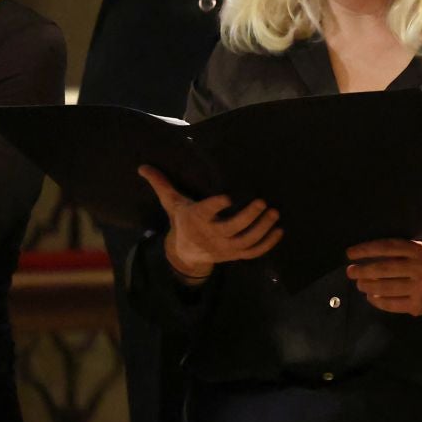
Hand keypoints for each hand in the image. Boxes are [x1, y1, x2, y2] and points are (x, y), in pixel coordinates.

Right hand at [137, 166, 280, 281]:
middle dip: (247, 217)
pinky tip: (279, 231)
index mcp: (196, 220)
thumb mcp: (172, 203)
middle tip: (262, 202)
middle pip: (231, 229)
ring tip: (274, 213)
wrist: (185, 253)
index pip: (205, 212)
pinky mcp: (235, 255)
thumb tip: (142, 166)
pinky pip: (253, 253)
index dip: (216, 206)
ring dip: (262, 229)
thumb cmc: (183, 220)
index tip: (228, 196)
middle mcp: (210, 235)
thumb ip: (162, 184)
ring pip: (245, 241)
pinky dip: (267, 244)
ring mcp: (224, 247)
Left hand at [346, 240, 421, 315]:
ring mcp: (418, 288)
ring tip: (360, 284)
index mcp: (418, 251)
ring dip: (367, 286)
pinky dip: (377, 301)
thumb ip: (399, 251)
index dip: (366, 250)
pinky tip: (371, 297)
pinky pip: (391, 304)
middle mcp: (419, 268)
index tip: (351, 253)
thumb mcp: (420, 250)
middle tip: (350, 271)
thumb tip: (367, 256)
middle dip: (363, 270)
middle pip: (384, 269)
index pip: (387, 248)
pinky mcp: (417, 305)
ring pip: (385, 288)